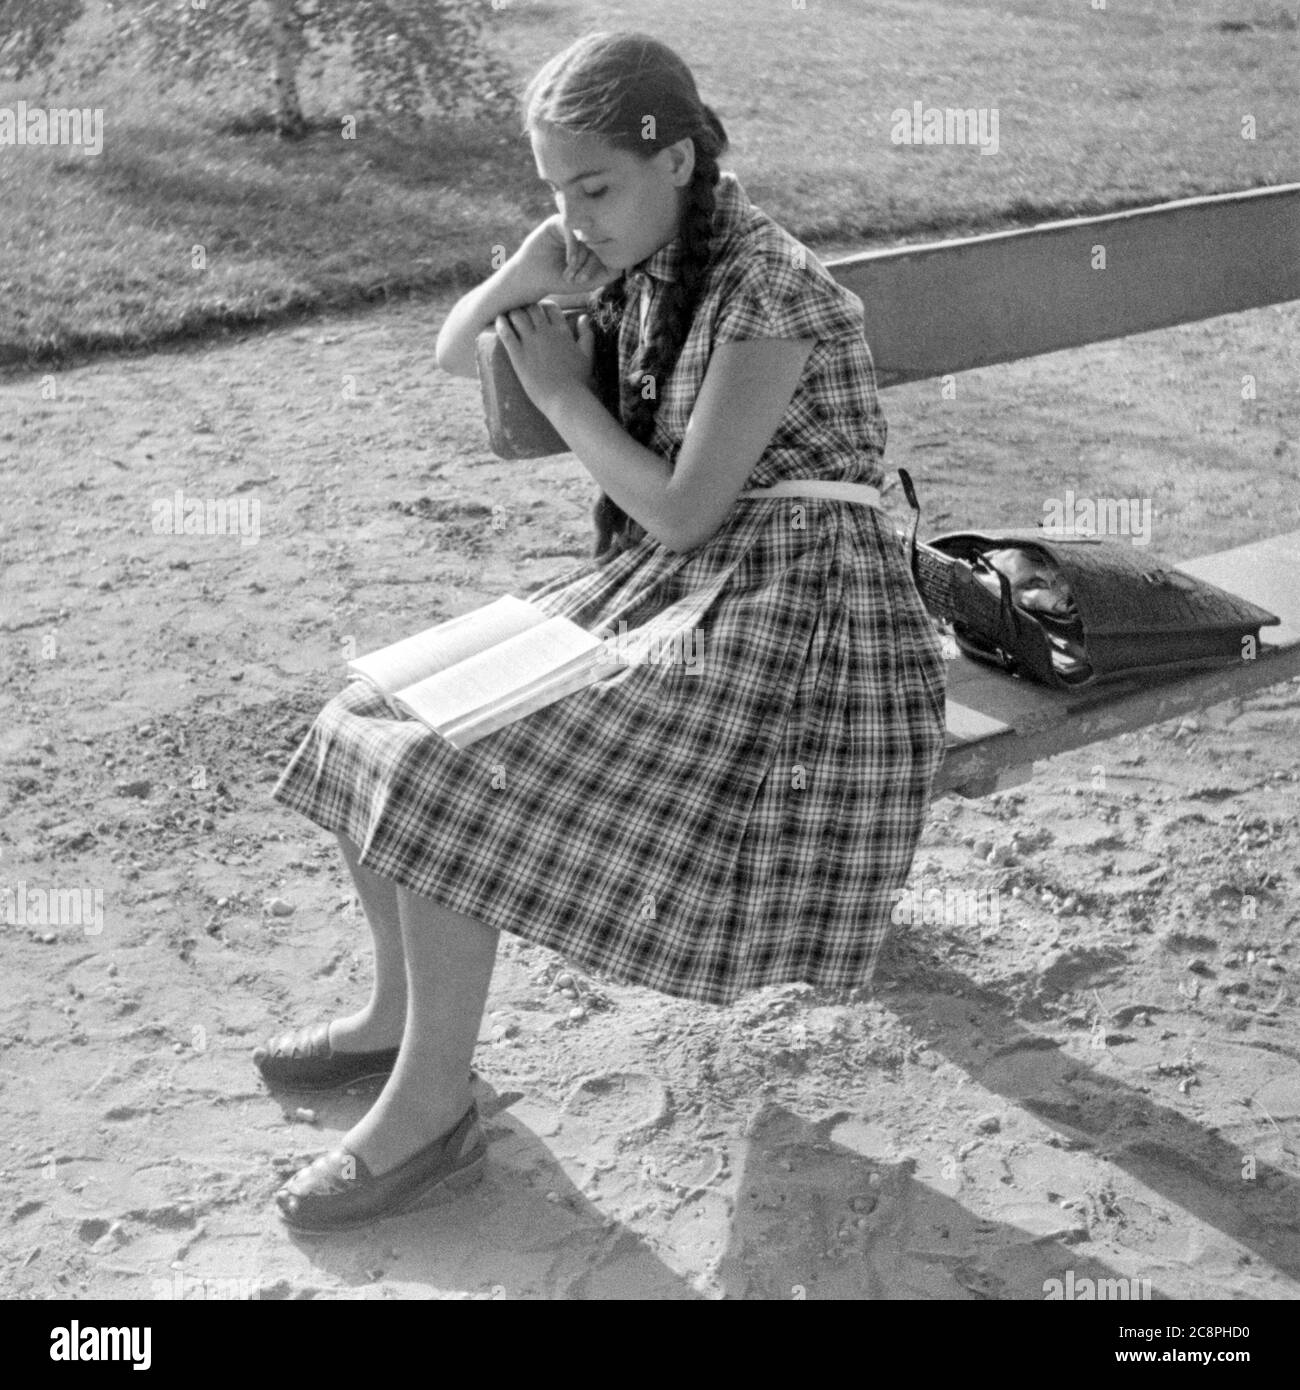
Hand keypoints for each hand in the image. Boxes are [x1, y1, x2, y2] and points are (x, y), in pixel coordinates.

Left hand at [495, 300, 596, 417]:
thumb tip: (583, 317)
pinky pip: (506, 332)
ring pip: (517, 315)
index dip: (543, 307)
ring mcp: (531, 343)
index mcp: (562, 331)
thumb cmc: (578, 380)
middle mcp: (546, 333)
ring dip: (512, 312)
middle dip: (526, 307)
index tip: (538, 312)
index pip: (550, 307)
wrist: (565, 399)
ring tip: (508, 315)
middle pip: (532, 307)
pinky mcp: (518, 355)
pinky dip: (501, 323)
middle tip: (520, 312)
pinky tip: (498, 320)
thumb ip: (586, 334)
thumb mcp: (587, 355)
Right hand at [507, 214, 620, 298]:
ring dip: (581, 257)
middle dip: (590, 263)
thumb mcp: (588, 281)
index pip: (607, 249)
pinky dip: (574, 248)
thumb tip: (627, 265)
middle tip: (578, 279)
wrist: (532, 277)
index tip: (585, 280)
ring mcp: (572, 227)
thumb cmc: (559, 280)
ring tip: (571, 273)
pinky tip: (568, 262)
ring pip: (587, 236)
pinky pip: (573, 230)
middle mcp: (584, 233)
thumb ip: (608, 274)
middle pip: (599, 242)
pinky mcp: (558, 222)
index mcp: (593, 245)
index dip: (598, 266)